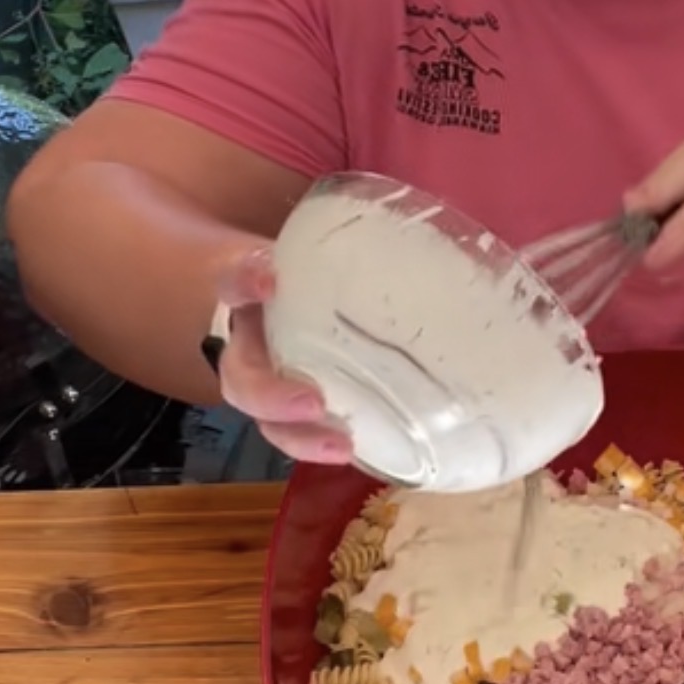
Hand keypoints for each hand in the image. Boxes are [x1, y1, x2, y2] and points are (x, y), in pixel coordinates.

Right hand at [206, 246, 353, 463]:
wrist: (265, 288)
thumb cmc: (301, 264)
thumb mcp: (312, 241)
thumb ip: (348, 231)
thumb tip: (453, 229)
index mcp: (243, 293)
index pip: (230, 279)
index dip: (245, 278)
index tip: (270, 276)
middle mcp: (248, 342)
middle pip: (241, 378)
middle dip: (272, 395)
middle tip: (311, 400)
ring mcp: (266, 381)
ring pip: (267, 420)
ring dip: (300, 438)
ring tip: (343, 447)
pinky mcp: (292, 407)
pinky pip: (301, 434)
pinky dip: (324, 446)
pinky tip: (364, 455)